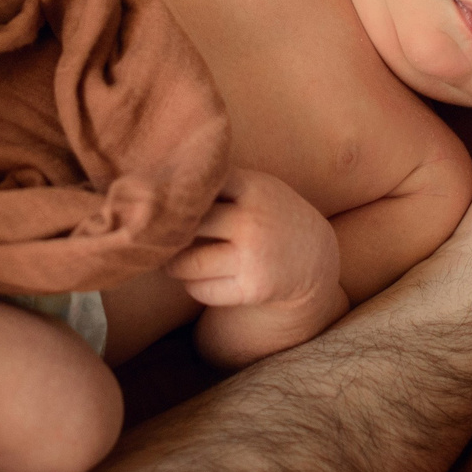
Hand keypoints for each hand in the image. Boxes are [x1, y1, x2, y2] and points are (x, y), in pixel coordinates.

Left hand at [165, 168, 343, 311]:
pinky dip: (192, 285)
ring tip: (172, 260)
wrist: (314, 259)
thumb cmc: (270, 216)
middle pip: (186, 225)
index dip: (176, 195)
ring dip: (172, 265)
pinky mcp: (252, 288)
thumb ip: (220, 182)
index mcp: (253, 188)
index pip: (199, 184)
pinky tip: (198, 278)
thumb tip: (158, 183)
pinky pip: (201, 290)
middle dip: (167, 233)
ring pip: (187, 263)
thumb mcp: (258, 187)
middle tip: (157, 237)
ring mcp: (253, 257)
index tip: (161, 201)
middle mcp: (252, 221)